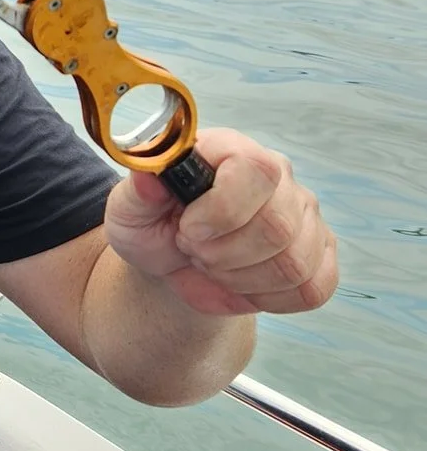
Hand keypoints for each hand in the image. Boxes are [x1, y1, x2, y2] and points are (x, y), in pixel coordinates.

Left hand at [103, 128, 337, 318]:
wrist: (174, 262)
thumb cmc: (154, 226)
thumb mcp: (129, 209)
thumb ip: (138, 191)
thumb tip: (151, 177)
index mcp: (231, 150)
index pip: (256, 170)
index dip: (222, 210)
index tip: (188, 230)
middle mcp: (279, 176)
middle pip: (278, 227)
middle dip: (224, 255)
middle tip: (195, 252)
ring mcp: (305, 214)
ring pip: (295, 264)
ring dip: (242, 279)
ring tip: (215, 266)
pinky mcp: (320, 252)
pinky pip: (314, 288)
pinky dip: (271, 300)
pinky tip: (244, 285)